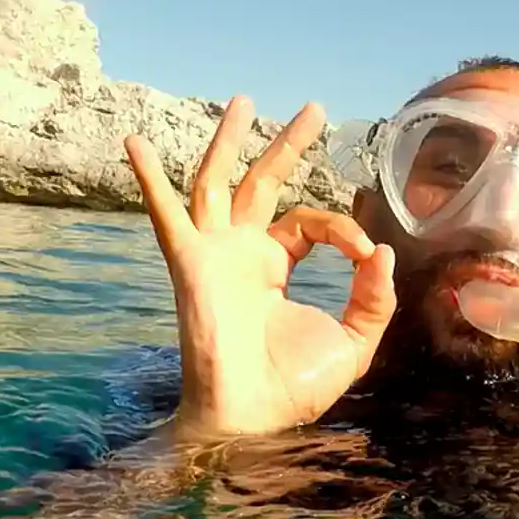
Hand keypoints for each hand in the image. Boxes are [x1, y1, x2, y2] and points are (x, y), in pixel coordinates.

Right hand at [125, 97, 396, 437]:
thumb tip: (384, 251)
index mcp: (275, 267)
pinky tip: (134, 143)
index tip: (367, 253)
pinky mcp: (191, 264)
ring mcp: (214, 254)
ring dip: (228, 142)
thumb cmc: (293, 386)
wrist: (254, 418)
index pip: (311, 222)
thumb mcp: (352, 340)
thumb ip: (373, 298)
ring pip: (218, 183)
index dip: (343, 228)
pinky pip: (166, 215)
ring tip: (243, 100)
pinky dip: (148, 179)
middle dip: (286, 145)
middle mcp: (242, 253)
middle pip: (262, 184)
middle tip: (313, 109)